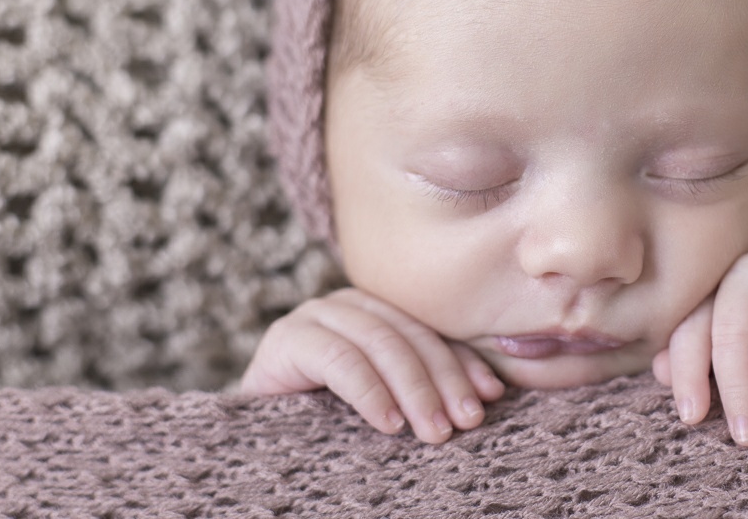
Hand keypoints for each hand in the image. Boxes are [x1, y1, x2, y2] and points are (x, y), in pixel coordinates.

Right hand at [239, 287, 505, 443]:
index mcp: (378, 311)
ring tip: (434, 430)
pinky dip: (369, 392)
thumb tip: (492, 394)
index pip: (430, 332)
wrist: (256, 442)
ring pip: (380, 344)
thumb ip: (426, 387)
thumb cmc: (331, 425)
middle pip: (409, 335)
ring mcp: (315, 316)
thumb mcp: (387, 400)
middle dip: (443, 380)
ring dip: (413, 390)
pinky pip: (339, 360)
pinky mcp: (286, 339)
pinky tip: (389, 423)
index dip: (463, 363)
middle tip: (465, 422)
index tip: (491, 397)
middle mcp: (349, 304)